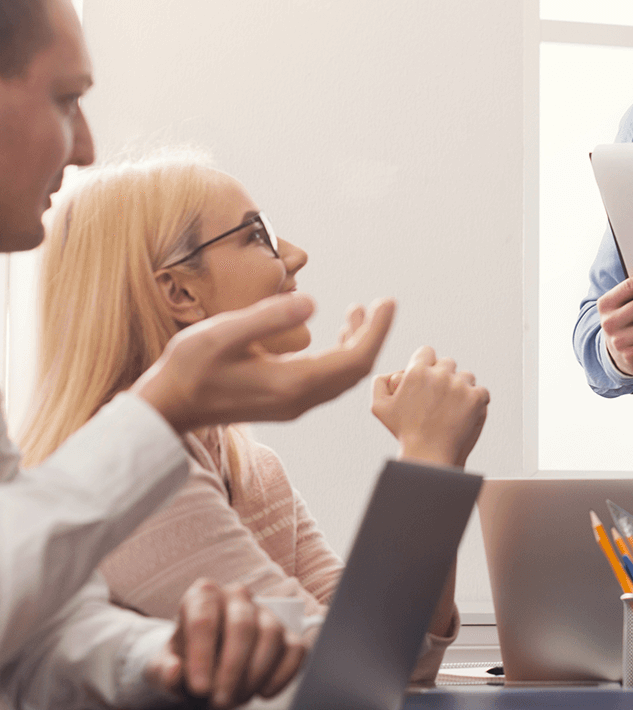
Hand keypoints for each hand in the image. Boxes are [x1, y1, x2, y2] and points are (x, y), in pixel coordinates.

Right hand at [133, 294, 394, 434]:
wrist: (167, 407)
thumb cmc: (188, 368)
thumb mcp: (221, 334)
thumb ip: (267, 318)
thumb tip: (313, 303)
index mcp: (293, 383)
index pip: (354, 359)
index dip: (377, 330)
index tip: (388, 302)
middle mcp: (301, 399)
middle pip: (355, 369)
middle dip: (373, 335)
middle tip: (383, 303)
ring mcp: (294, 403)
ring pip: (342, 375)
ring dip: (356, 344)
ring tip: (359, 312)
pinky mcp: (285, 401)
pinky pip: (327, 379)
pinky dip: (339, 354)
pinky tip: (335, 333)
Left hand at [143, 580, 306, 709]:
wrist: (205, 666)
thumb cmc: (184, 663)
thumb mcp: (162, 669)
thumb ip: (163, 671)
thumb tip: (174, 670)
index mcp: (202, 596)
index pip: (204, 620)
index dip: (202, 656)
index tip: (200, 688)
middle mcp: (237, 597)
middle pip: (242, 625)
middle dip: (232, 668)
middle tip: (220, 701)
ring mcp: (266, 613)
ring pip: (271, 635)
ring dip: (255, 674)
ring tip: (237, 699)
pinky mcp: (288, 633)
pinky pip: (296, 649)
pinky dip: (282, 675)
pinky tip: (264, 693)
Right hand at [371, 346, 490, 467]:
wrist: (427, 453)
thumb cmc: (402, 431)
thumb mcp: (379, 407)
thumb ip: (380, 383)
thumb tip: (392, 372)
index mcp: (417, 371)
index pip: (427, 351)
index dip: (427, 363)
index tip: (428, 376)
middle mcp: (439, 374)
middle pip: (448, 362)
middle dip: (444, 375)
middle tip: (441, 393)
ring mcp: (460, 385)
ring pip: (466, 375)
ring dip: (462, 386)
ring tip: (454, 404)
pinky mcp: (475, 397)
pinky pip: (481, 390)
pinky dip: (477, 399)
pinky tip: (468, 410)